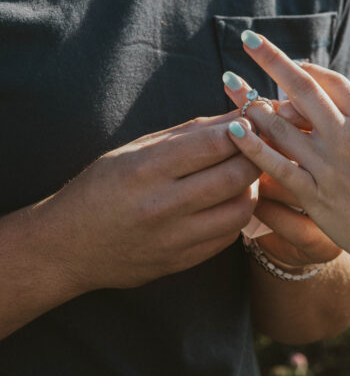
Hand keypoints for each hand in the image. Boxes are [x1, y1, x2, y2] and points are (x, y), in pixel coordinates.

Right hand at [44, 113, 259, 290]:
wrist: (67, 247)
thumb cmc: (101, 188)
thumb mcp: (136, 150)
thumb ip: (190, 133)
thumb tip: (238, 113)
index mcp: (146, 168)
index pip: (213, 143)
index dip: (242, 128)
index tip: (251, 120)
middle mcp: (161, 205)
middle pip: (234, 175)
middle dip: (255, 156)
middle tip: (257, 147)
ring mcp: (173, 238)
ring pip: (240, 209)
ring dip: (251, 188)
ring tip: (242, 176)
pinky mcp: (180, 262)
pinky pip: (228, 237)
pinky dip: (236, 215)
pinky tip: (227, 203)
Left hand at [224, 35, 349, 278]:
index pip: (332, 81)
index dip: (309, 67)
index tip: (292, 60)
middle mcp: (344, 138)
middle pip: (299, 89)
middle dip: (271, 60)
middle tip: (247, 38)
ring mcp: (326, 167)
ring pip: (280, 125)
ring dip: (251, 101)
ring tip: (228, 81)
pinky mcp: (314, 197)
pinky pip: (276, 167)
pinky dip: (253, 147)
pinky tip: (233, 129)